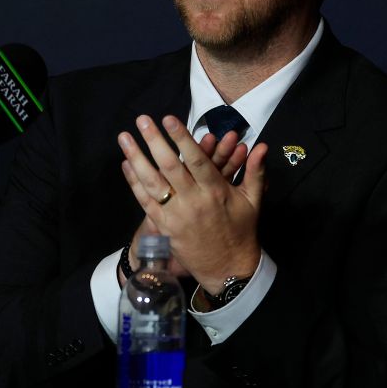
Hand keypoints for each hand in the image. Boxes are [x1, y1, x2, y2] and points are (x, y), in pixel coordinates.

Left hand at [117, 115, 264, 289]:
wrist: (228, 268)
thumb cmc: (241, 231)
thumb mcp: (253, 201)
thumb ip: (255, 172)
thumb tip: (261, 146)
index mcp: (216, 192)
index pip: (198, 161)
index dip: (183, 139)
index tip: (169, 119)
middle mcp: (194, 201)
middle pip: (170, 167)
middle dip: (155, 141)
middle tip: (142, 120)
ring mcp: (176, 215)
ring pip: (152, 183)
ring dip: (136, 158)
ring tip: (124, 137)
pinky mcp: (164, 226)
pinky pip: (145, 201)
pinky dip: (134, 182)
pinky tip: (125, 164)